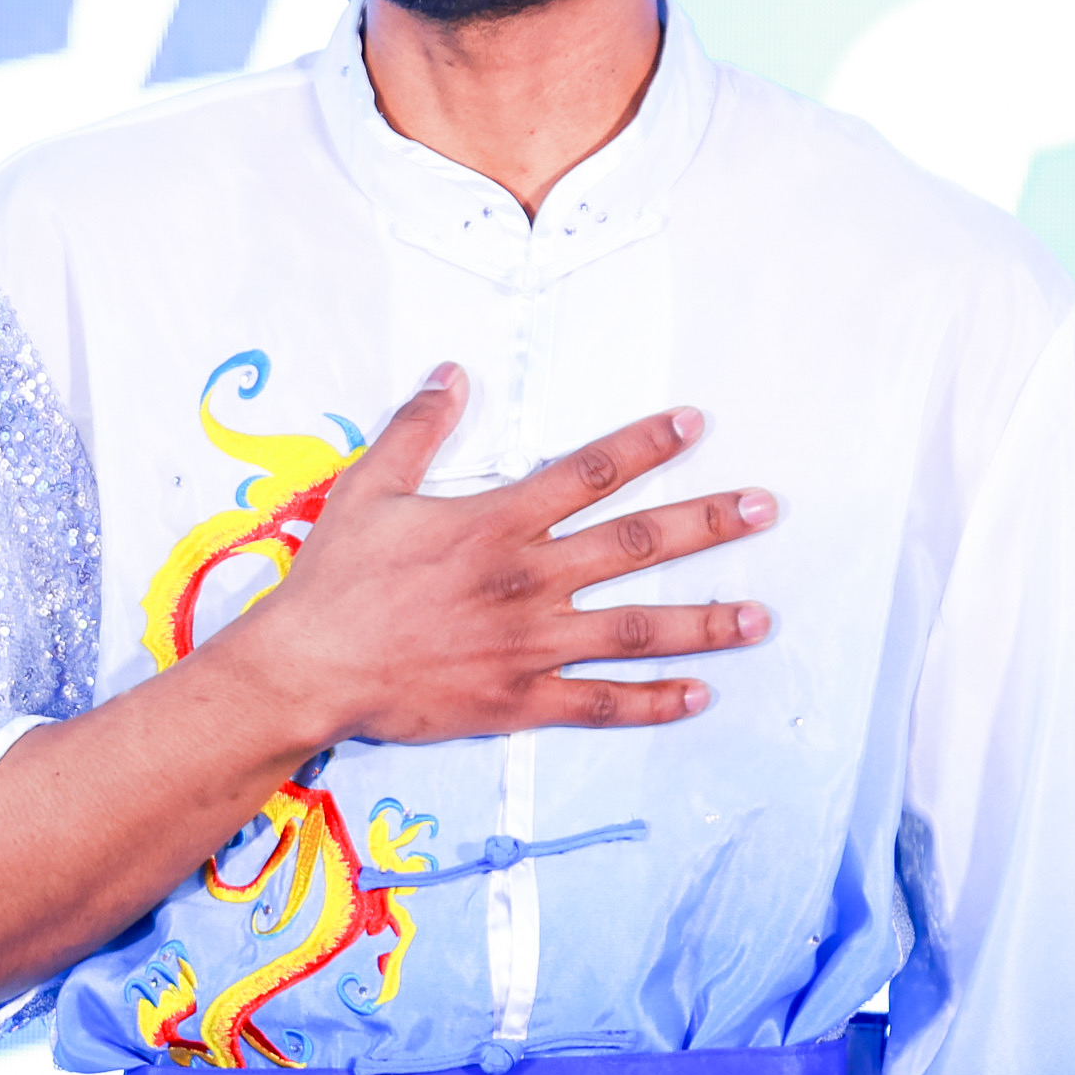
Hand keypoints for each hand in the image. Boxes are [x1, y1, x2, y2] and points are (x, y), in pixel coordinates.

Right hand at [220, 366, 775, 742]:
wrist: (307, 669)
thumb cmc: (336, 580)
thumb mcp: (369, 488)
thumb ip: (419, 429)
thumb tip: (452, 373)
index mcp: (498, 522)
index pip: (591, 471)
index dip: (648, 444)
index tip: (696, 425)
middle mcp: (529, 579)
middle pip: (637, 543)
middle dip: (708, 523)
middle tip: (766, 509)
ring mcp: (531, 644)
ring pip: (637, 628)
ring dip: (704, 620)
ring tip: (760, 616)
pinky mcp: (520, 700)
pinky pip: (600, 702)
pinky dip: (653, 702)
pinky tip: (700, 695)